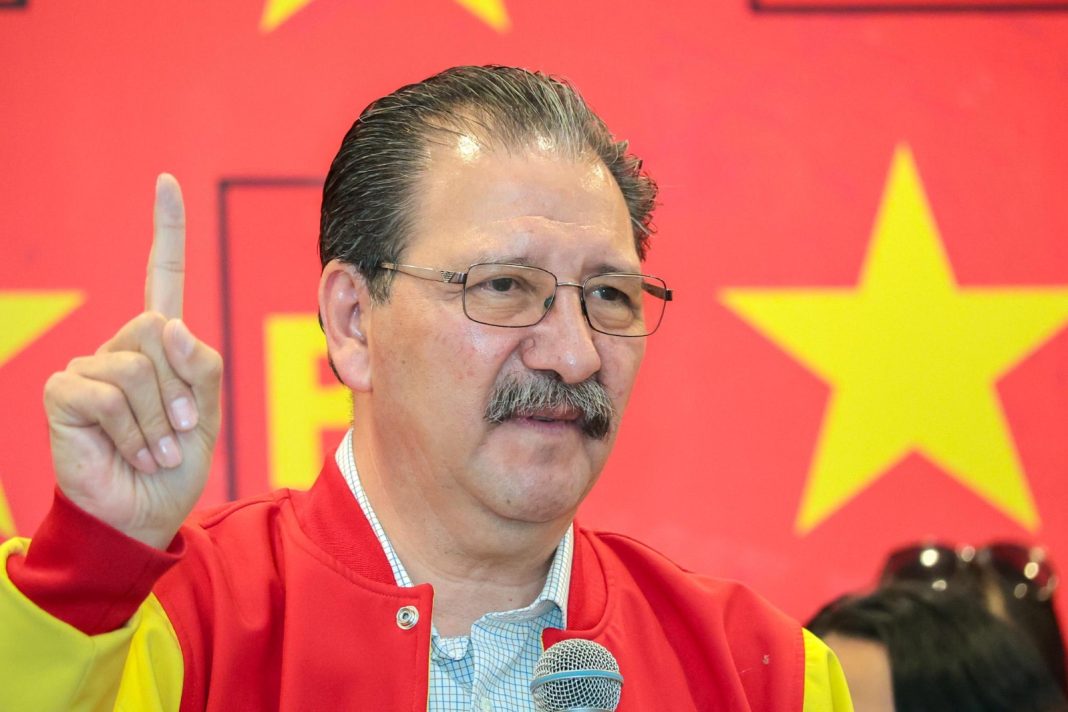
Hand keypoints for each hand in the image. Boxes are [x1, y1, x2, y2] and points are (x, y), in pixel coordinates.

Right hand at [43, 175, 221, 548]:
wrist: (144, 513)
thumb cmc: (176, 464)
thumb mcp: (208, 413)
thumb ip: (200, 365)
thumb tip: (166, 325)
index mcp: (161, 345)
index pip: (163, 276)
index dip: (166, 230)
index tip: (166, 183)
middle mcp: (122, 346)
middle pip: (158, 328)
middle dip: (181, 389)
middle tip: (180, 432)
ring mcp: (89, 365)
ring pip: (138, 363)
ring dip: (161, 419)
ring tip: (157, 449)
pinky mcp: (64, 391)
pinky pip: (109, 392)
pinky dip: (134, 430)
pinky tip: (132, 451)